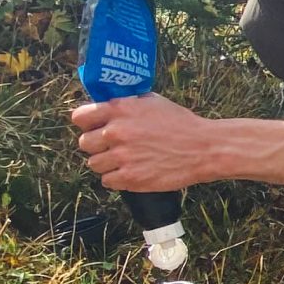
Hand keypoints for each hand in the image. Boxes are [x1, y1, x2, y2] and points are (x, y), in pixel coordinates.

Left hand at [72, 93, 218, 189]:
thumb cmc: (181, 124)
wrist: (203, 148)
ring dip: (107, 163)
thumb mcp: (152, 102)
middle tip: (112, 147)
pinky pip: (107, 181)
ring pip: (94, 164)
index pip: (80, 117)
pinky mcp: (129, 178)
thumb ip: (126, 104)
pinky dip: (117, 179)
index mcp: (120, 110)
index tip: (93, 127)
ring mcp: (121, 157)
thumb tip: (108, 105)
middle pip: (84, 143)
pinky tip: (131, 172)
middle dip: (96, 146)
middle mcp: (116, 132)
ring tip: (125, 161)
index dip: (87, 123)